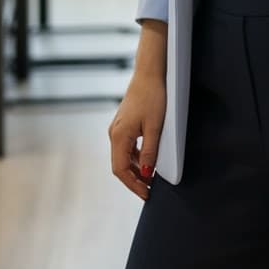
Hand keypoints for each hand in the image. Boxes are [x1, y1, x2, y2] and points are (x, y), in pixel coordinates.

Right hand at [108, 72, 165, 199]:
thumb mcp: (154, 126)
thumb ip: (149, 151)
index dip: (133, 185)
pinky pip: (126, 147)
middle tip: (149, 191)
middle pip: (120, 166)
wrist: (149, 74)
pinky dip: (135, 158)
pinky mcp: (123, 124)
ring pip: (122, 157)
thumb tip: (145, 173)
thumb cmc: (152, 96)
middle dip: (134, 180)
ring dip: (134, 170)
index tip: (146, 194)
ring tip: (149, 179)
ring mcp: (117, 129)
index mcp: (118, 136)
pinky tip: (146, 161)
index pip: (121, 170)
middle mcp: (114, 134)